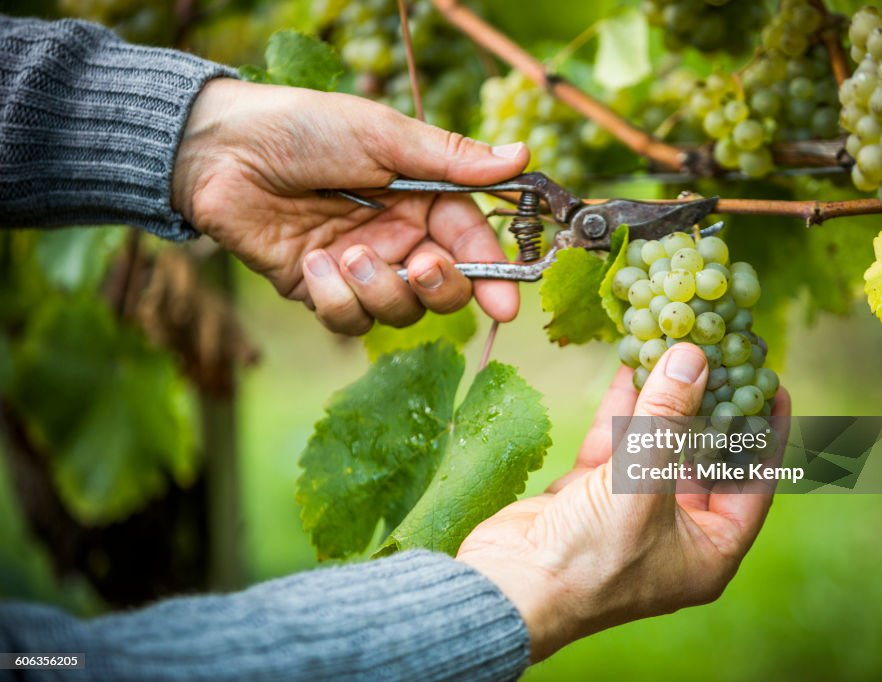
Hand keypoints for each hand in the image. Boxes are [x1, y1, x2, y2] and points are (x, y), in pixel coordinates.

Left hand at [171, 78, 529, 333]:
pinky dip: (334, 298)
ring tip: (345, 252)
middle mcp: (398, 238)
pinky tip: (311, 263)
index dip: (492, 277)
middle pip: (444, 291)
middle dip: (439, 289)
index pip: (471, 245)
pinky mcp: (321, 291)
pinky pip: (347, 320)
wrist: (222, 150)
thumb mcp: (384, 136)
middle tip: (420, 265)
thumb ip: (452, 159)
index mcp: (423, 199)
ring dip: (379, 290)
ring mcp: (361, 268)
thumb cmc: (305, 129)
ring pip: (398, 312)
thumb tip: (522, 156)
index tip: (506, 307)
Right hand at [457, 344, 791, 660]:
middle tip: (724, 358)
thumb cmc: (590, 556)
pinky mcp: (590, 495)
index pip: (753, 483)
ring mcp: (630, 512)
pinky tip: (631, 366)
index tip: (773, 385)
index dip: (765, 433)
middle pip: (704, 458)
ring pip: (657, 445)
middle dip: (710, 406)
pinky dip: (622, 408)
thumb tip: (692, 358)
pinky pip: (616, 444)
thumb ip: (668, 417)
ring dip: (663, 400)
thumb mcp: (640, 483)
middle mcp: (675, 532)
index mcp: (709, 550)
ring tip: (678, 349)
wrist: (509, 588)